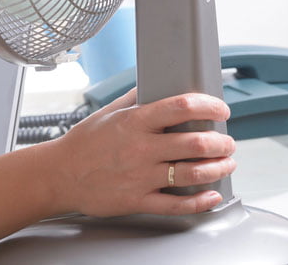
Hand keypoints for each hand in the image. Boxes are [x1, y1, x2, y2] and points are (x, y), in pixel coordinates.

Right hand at [47, 89, 236, 216]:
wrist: (60, 175)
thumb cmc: (82, 144)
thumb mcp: (107, 113)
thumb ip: (134, 99)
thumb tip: (154, 83)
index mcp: (134, 122)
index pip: (180, 107)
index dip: (208, 106)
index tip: (220, 109)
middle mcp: (141, 148)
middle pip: (195, 143)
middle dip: (221, 142)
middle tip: (227, 142)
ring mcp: (141, 176)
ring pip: (192, 174)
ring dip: (218, 168)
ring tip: (226, 164)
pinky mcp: (138, 200)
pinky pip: (177, 205)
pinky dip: (201, 202)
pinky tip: (211, 195)